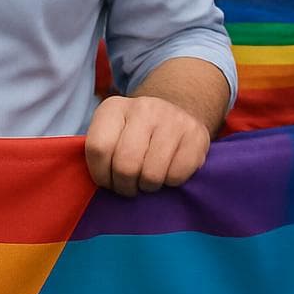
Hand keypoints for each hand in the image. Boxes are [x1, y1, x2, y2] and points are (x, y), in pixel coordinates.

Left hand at [84, 95, 209, 196]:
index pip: (98, 148)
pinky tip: (167, 172)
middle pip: (124, 165)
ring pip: (151, 175)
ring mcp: (172, 118)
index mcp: (114, 107)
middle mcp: (143, 107)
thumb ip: (101, 152)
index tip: (108, 181)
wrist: (175, 112)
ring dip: (147, 186)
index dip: (101, 175)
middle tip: (129, 186)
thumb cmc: (135, 133)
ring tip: (147, 179)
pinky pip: (176, 176)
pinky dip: (170, 183)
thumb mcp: (111, 132)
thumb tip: (98, 184)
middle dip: (124, 186)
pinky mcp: (195, 134)